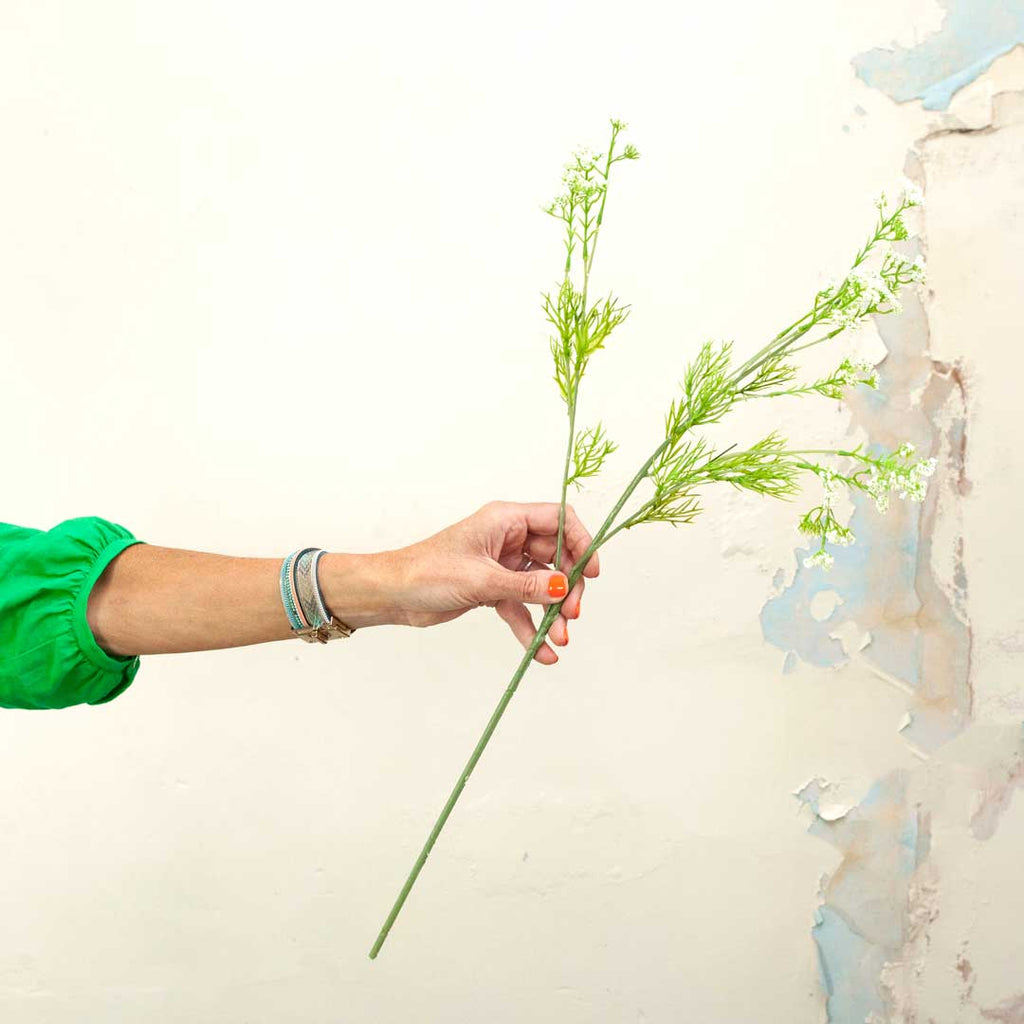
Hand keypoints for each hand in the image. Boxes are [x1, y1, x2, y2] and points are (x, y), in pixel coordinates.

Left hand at [342, 501, 599, 664]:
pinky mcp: (493, 589)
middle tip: (572, 614)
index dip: (581, 542)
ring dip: (553, 612)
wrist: (393, 594)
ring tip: (559, 639)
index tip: (591, 572)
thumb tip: (564, 588)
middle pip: (556, 557)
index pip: (558, 520)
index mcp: (505, 520)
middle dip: (567, 587)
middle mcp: (507, 538)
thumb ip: (526, 586)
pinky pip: (522, 607)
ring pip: (541, 585)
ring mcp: (501, 564)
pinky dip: (532, 627)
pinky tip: (542, 653)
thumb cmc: (427, 572)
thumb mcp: (482, 580)